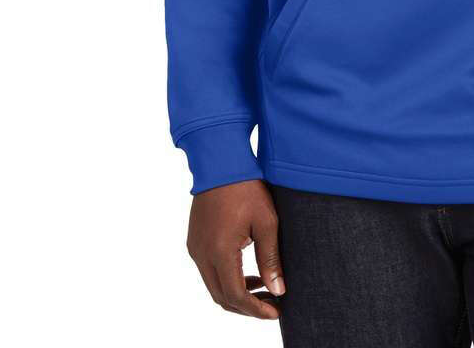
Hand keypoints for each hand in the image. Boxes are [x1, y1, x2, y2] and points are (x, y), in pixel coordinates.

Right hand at [186, 179, 283, 318]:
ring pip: (214, 286)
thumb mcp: (266, 222)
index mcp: (219, 252)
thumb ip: (270, 259)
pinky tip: (247, 272)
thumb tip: (278, 290)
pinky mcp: (195, 241)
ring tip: (263, 289)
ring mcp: (195, 248)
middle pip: (222, 297)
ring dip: (236, 293)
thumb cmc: (246, 188)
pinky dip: (227, 278)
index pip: (236, 296)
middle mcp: (202, 255)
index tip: (276, 312)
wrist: (221, 162)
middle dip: (247, 306)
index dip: (256, 309)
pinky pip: (208, 271)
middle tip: (271, 305)